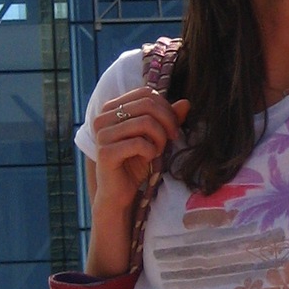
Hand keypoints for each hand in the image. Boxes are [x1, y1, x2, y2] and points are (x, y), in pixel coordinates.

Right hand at [85, 90, 190, 276]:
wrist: (120, 195)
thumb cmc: (137, 163)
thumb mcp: (156, 138)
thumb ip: (169, 119)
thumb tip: (186, 102)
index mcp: (112, 108)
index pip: (145, 93)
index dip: (166, 107)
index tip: (173, 127)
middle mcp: (103, 117)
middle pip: (147, 104)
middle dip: (167, 121)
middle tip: (173, 139)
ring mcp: (101, 134)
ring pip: (144, 122)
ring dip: (160, 137)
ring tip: (160, 151)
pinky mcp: (105, 153)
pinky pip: (139, 143)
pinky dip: (151, 151)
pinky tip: (150, 159)